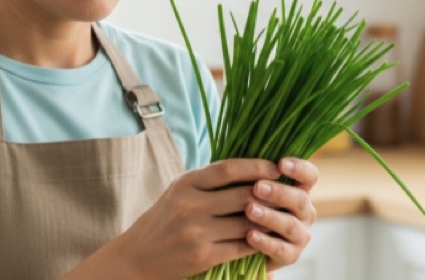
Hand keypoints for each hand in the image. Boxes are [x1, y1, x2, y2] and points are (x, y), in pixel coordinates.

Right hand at [85, 158, 282, 279]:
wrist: (136, 257)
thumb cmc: (163, 221)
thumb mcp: (178, 192)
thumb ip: (208, 181)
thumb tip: (250, 168)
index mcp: (185, 184)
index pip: (227, 169)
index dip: (255, 166)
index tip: (275, 167)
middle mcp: (189, 205)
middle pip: (241, 195)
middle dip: (268, 194)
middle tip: (287, 192)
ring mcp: (195, 232)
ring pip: (245, 222)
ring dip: (267, 220)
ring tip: (282, 214)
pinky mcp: (202, 256)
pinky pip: (240, 246)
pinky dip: (256, 242)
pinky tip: (265, 238)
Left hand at [243, 157, 318, 273]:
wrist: (240, 241)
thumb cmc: (246, 203)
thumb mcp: (250, 185)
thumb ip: (255, 172)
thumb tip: (245, 144)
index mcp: (299, 189)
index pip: (310, 175)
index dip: (299, 168)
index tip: (280, 163)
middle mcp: (305, 211)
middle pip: (300, 199)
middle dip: (279, 192)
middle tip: (257, 187)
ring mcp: (300, 234)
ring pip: (290, 224)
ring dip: (270, 216)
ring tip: (249, 210)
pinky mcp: (290, 255)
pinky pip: (281, 249)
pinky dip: (265, 242)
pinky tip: (249, 235)